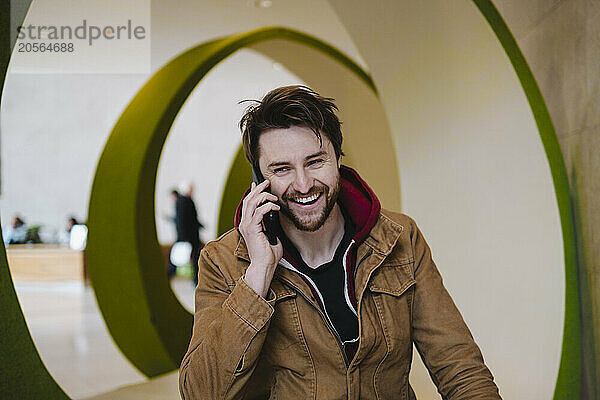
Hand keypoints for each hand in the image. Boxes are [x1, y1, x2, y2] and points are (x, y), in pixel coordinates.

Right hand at [238, 180, 282, 296]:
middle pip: (248, 200)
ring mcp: (247, 226)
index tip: (258, 185)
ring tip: (273, 195)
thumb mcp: (271, 234)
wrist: (264, 266)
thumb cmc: (268, 254)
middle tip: (266, 183)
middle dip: (258, 189)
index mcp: (247, 224)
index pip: (247, 204)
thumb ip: (271, 224)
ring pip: (251, 203)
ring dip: (263, 196)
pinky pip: (259, 212)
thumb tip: (275, 216)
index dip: (252, 192)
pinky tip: (276, 207)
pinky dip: (268, 207)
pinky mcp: (252, 229)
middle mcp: (244, 223)